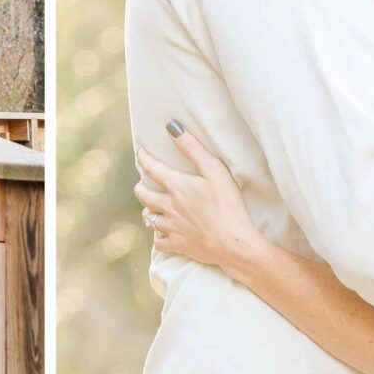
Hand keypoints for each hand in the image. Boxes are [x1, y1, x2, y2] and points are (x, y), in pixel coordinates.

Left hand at [133, 124, 264, 269]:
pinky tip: (163, 232)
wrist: (232, 243)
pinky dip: (158, 235)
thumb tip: (172, 128)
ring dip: (148, 210)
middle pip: (143, 195)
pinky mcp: (177, 245)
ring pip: (148, 218)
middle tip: (142, 184)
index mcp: (176, 186)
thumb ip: (193, 148)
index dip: (144, 158)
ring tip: (152, 207)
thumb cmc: (228, 204)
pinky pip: (158, 241)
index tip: (140, 153)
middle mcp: (168, 206)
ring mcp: (171, 227)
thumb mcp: (215, 170)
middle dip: (140, 187)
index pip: (151, 168)